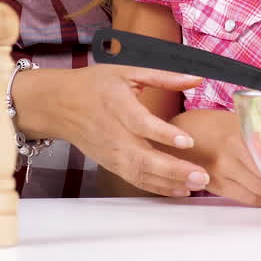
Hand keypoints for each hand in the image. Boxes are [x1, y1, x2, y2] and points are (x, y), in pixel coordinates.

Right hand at [21, 64, 211, 196]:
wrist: (58, 105)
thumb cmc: (94, 85)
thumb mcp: (127, 71)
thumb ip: (163, 76)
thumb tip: (197, 78)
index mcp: (117, 105)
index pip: (141, 123)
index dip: (164, 134)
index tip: (188, 141)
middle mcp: (114, 134)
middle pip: (144, 158)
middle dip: (174, 169)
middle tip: (202, 174)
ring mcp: (111, 153)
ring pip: (141, 174)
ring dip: (170, 182)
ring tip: (197, 184)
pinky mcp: (111, 164)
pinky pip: (136, 179)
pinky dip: (158, 187)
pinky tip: (179, 189)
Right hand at [167, 108, 260, 206]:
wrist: (178, 132)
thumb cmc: (211, 123)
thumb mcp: (238, 120)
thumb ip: (259, 133)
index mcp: (237, 139)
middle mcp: (228, 159)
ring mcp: (219, 174)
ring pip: (254, 195)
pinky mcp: (213, 186)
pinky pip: (241, 198)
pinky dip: (257, 200)